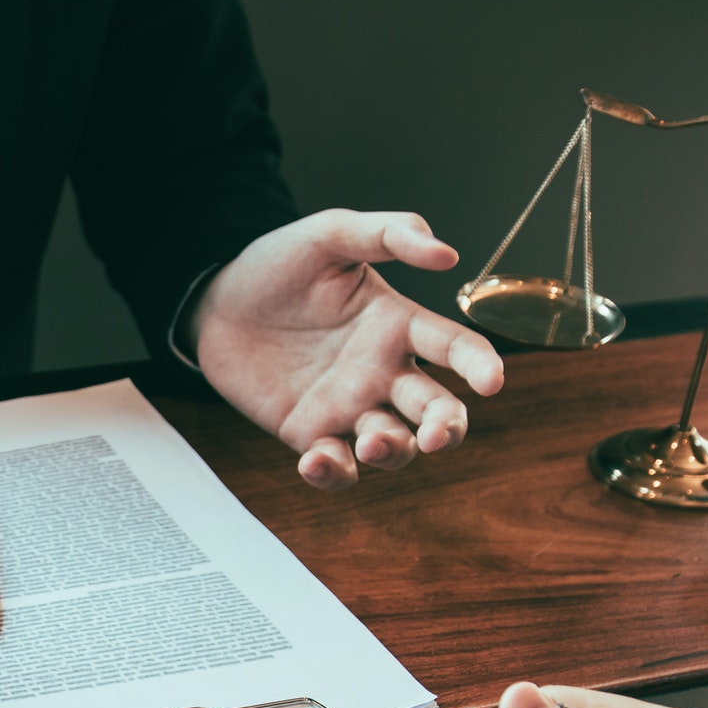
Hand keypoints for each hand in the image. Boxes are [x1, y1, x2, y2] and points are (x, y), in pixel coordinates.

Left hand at [194, 210, 505, 490]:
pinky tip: (317, 459)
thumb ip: (387, 235)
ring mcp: (348, 407)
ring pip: (394, 447)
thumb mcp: (331, 235)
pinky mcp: (308, 433)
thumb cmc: (277, 265)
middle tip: (435, 435)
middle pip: (436, 410)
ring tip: (370, 440)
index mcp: (398, 325)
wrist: (215, 302)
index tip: (492, 382)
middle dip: (447, 429)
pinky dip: (334, 472)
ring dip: (393, 452)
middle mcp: (383, 372)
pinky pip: (336, 466)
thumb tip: (447, 254)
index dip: (479, 366)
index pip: (455, 348)